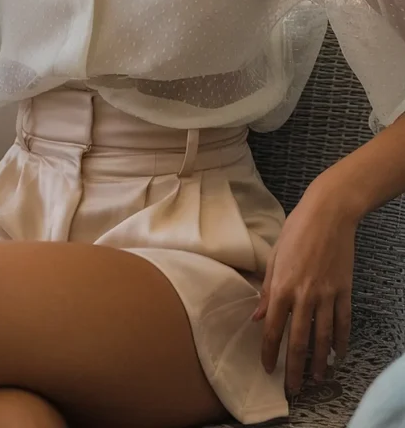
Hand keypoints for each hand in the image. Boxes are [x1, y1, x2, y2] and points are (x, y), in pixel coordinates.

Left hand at [252, 189, 354, 395]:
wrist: (329, 213)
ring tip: (317, 379)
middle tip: (293, 388)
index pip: (273, 329)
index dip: (270, 352)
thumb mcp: (274, 256)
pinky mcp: (344, 291)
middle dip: (294, 368)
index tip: (268, 368)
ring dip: (319, 362)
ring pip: (323, 338)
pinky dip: (341, 342)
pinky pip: (343, 323)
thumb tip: (258, 316)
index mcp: (282, 286)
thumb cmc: (297, 229)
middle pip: (298, 341)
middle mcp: (303, 295)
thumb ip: (267, 289)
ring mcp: (326, 295)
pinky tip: (338, 355)